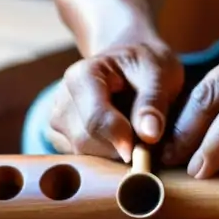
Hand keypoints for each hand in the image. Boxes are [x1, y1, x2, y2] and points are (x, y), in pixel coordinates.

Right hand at [46, 40, 183, 161]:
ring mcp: (59, 120)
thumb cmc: (146, 65)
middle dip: (119, 148)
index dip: (119, 138)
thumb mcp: (159, 74)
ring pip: (84, 154)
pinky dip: (106, 156)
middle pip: (87, 141)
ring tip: (134, 132)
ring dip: (113, 153)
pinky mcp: (62, 137)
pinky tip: (121, 138)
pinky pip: (84, 158)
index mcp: (82, 75)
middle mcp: (63, 98)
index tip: (142, 150)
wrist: (130, 60)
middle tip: (147, 140)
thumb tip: (149, 135)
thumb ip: (153, 103)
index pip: (95, 119)